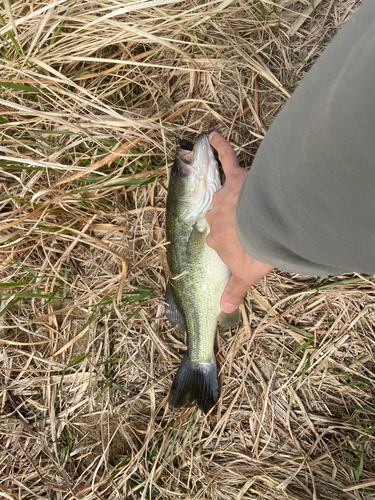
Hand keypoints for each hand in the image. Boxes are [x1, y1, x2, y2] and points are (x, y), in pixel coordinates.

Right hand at [205, 132, 273, 312]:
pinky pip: (227, 160)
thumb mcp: (246, 276)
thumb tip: (223, 310)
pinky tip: (214, 135)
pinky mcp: (237, 180)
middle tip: (248, 228)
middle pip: (218, 218)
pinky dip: (220, 147)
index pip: (217, 241)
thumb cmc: (255, 252)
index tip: (242, 248)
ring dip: (229, 196)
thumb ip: (235, 292)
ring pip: (222, 194)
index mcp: (215, 239)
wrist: (267, 227)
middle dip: (231, 223)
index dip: (230, 244)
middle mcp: (214, 216)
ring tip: (243, 202)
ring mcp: (223, 197)